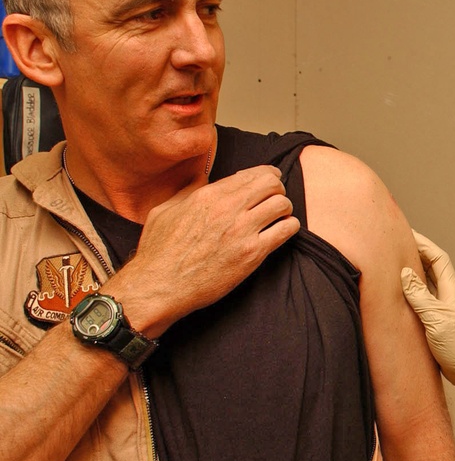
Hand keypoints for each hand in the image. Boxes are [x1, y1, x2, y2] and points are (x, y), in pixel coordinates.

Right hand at [107, 165, 299, 337]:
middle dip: (277, 189)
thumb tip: (200, 178)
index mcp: (207, 195)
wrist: (159, 287)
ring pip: (282, 204)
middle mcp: (227, 208)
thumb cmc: (158, 252)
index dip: (267, 174)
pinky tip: (283, 230)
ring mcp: (242, 230)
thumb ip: (186, 191)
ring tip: (279, 217)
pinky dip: (290, 227)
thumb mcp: (165, 210)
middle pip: (271, 184)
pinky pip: (286, 231)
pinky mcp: (252, 254)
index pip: (251, 174)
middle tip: (276, 198)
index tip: (272, 179)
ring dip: (285, 208)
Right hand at [400, 231, 454, 391]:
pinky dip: (413, 287)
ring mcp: (444, 305)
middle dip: (417, 252)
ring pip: (428, 280)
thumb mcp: (434, 318)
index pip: (438, 258)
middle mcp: (449, 293)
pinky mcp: (438, 316)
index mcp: (452, 289)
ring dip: (415, 268)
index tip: (407, 233)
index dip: (423, 244)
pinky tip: (402, 287)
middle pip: (433, 265)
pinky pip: (424, 295)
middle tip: (398, 243)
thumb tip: (405, 273)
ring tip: (396, 259)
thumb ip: (419, 295)